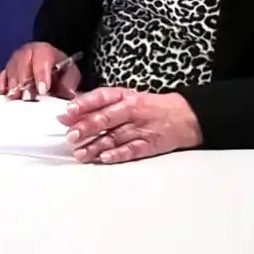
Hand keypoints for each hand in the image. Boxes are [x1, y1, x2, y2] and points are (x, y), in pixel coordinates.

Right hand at [0, 41, 79, 99]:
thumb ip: (69, 82)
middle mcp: (27, 52)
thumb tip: (67, 92)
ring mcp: (15, 60)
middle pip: (22, 63)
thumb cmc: (60, 71)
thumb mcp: (70, 74)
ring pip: (11, 69)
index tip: (42, 90)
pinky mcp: (6, 70)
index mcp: (44, 50)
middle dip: (24, 81)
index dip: (41, 74)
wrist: (51, 67)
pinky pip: (1, 75)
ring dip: (12, 84)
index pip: (42, 58)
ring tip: (15, 97)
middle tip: (26, 97)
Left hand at [58, 87, 201, 163]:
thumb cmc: (148, 106)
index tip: (68, 112)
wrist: (186, 116)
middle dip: (86, 128)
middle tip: (70, 136)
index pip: (101, 97)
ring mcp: (142, 129)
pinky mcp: (150, 145)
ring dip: (95, 146)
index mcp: (125, 96)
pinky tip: (103, 158)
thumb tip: (70, 112)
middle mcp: (132, 111)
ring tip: (79, 153)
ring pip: (115, 137)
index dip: (84, 104)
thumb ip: (99, 104)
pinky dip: (117, 154)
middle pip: (106, 119)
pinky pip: (131, 150)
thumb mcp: (126, 98)